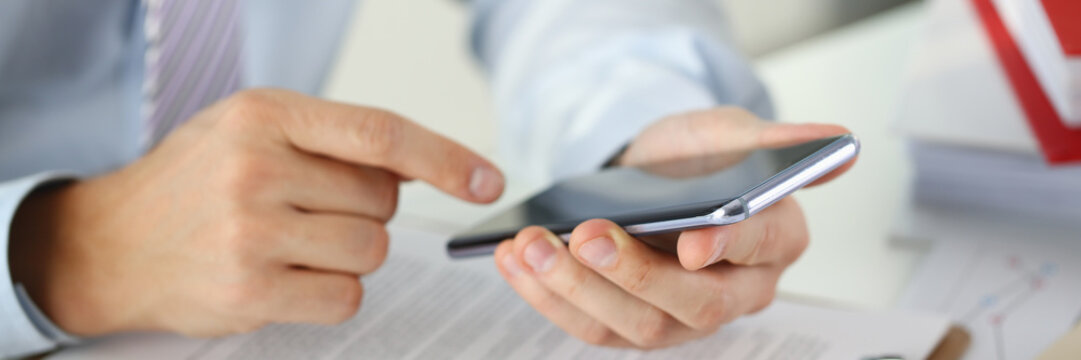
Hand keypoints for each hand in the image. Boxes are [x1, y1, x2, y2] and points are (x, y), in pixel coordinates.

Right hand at [10, 89, 503, 336]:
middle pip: (382, 202)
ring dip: (350, 253)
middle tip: (311, 210)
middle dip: (365, 211)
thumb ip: (329, 138)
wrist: (111, 243)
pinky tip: (287, 277)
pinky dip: (332, 291)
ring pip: (371, 251)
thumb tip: (417, 170)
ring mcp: (251, 232)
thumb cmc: (194, 181)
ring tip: (294, 243)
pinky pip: (346, 297)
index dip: (445, 158)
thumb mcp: (251, 128)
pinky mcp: (250, 291)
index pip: (380, 134)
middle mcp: (257, 168)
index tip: (487, 181)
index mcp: (266, 115)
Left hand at [494, 107, 852, 347]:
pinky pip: (591, 326)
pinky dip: (548, 296)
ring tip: (531, 247)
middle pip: (692, 305)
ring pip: (634, 325)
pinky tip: (515, 260)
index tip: (691, 240)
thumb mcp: (730, 132)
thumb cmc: (696, 157)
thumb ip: (775, 140)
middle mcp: (734, 291)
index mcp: (775, 242)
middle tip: (586, 234)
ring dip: (575, 288)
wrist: (651, 177)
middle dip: (632, 273)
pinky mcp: (632, 324)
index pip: (757, 252)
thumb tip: (835, 141)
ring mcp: (681, 316)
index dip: (726, 248)